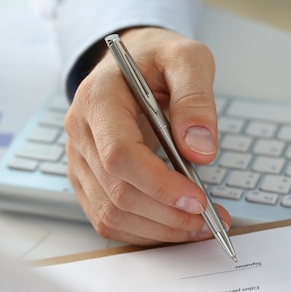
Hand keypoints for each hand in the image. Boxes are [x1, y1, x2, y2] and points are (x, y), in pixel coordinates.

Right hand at [65, 27, 230, 244]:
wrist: (130, 63)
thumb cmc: (155, 60)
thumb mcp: (186, 59)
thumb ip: (196, 98)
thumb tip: (201, 151)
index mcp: (98, 100)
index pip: (120, 155)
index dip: (159, 185)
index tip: (197, 199)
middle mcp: (80, 133)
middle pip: (117, 193)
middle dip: (168, 215)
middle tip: (210, 218)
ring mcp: (80, 160)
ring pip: (111, 214)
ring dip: (159, 230)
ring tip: (199, 226)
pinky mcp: (88, 180)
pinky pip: (109, 220)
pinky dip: (144, 232)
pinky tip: (174, 227)